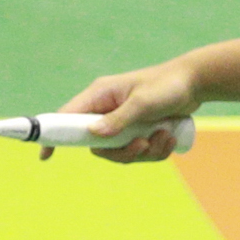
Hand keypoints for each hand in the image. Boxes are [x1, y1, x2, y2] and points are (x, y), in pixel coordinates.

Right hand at [50, 62, 199, 162]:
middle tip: (143, 144)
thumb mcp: (143, 103)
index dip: (54, 136)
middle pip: (97, 146)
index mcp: (100, 95)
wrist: (194, 83)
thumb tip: (94, 135)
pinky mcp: (137, 130)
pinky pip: (138, 153)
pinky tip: (170, 138)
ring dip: (145, 152)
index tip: (45, 156)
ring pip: (120, 152)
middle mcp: (106, 109)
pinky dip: (155, 151)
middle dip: (123, 152)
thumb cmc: (168, 86)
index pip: (66, 117)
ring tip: (165, 135)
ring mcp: (122, 121)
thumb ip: (120, 119)